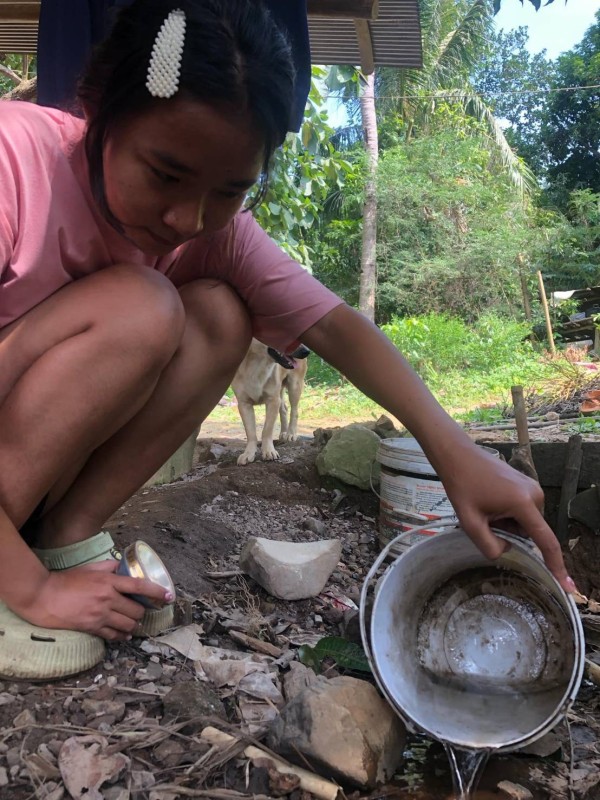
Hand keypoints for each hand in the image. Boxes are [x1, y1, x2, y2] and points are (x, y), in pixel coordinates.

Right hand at [16, 560, 169, 639]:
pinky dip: (121, 636)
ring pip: (127, 624)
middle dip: (142, 612)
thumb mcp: (88, 568)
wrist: (43, 596)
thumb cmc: (65, 580)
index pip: (139, 586)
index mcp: (108, 582)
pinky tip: (123, 635)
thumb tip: (120, 566)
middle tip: (142, 611)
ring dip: (133, 625)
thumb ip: (107, 567)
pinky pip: (113, 635)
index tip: (168, 596)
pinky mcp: (91, 627)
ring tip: (134, 624)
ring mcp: (100, 615)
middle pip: (136, 610)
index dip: (156, 592)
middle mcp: (107, 599)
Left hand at [440, 445, 575, 593]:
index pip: (545, 541)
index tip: (567, 585)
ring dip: (508, 522)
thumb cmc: (463, 486)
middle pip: (529, 531)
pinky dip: (508, 513)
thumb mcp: (470, 523)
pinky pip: (523, 510)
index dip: (555, 565)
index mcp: (523, 504)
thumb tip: (507, 550)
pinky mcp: (528, 484)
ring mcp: (533, 488)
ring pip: (525, 521)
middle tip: (485, 518)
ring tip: (486, 507)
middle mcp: (535, 495)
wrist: (459, 457)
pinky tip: (491, 500)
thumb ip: (490, 546)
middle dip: (509, 532)